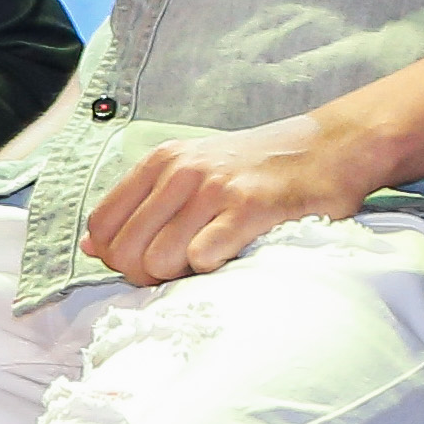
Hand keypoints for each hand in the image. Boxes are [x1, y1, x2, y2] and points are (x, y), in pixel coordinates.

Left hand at [81, 113, 395, 284]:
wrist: (331, 148)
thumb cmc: (256, 169)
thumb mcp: (189, 171)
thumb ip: (140, 204)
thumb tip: (92, 245)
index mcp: (160, 162)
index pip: (102, 226)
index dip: (117, 256)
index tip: (148, 261)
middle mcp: (181, 171)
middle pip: (125, 251)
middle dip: (146, 274)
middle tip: (180, 271)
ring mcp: (215, 188)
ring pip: (158, 260)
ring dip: (180, 276)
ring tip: (209, 262)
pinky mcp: (250, 209)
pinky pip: (202, 258)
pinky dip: (212, 270)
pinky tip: (232, 257)